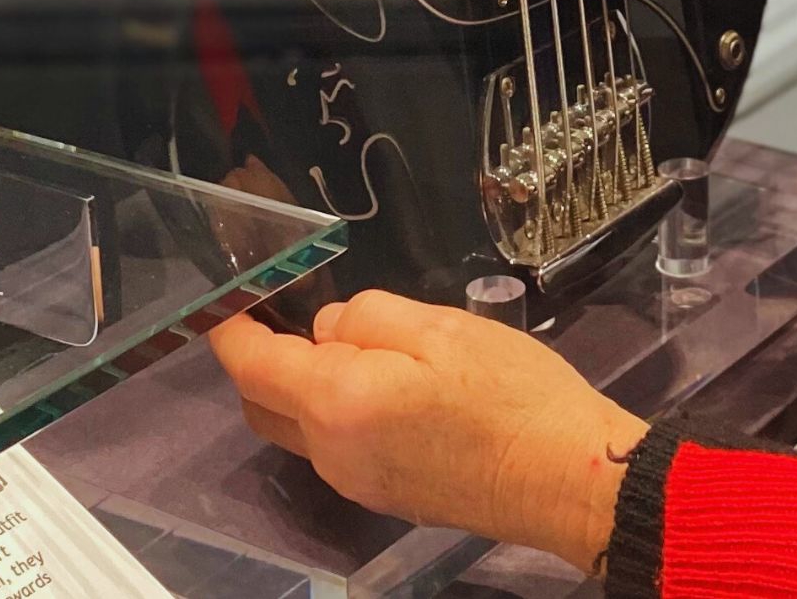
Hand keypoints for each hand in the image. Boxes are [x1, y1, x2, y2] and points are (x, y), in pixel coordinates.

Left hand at [209, 290, 647, 570]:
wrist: (565, 480)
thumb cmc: (510, 396)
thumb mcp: (441, 327)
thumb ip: (369, 316)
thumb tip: (330, 329)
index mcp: (336, 401)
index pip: (252, 365)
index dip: (232, 328)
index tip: (231, 299)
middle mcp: (332, 452)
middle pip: (264, 406)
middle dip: (261, 363)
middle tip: (290, 319)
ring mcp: (358, 482)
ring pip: (301, 429)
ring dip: (306, 390)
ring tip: (364, 349)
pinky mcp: (387, 497)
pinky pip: (337, 449)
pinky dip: (338, 415)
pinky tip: (388, 391)